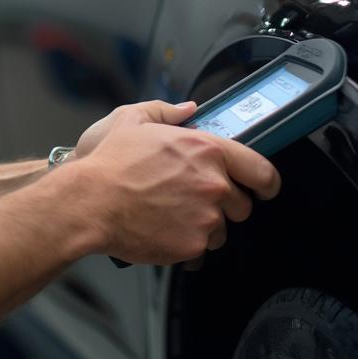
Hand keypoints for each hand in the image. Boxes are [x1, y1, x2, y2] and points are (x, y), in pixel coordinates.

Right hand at [70, 101, 280, 264]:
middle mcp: (214, 184)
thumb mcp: (133, 118)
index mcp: (206, 150)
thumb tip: (187, 108)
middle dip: (223, 204)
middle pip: (242, 205)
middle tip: (192, 199)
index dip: (267, 182)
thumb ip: (166, 110)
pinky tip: (163, 230)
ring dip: (205, 225)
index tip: (264, 188)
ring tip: (172, 215)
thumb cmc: (110, 162)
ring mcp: (206, 217)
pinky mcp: (193, 245)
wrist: (90, 201)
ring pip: (222, 230)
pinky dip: (187, 244)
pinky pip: (201, 249)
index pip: (261, 170)